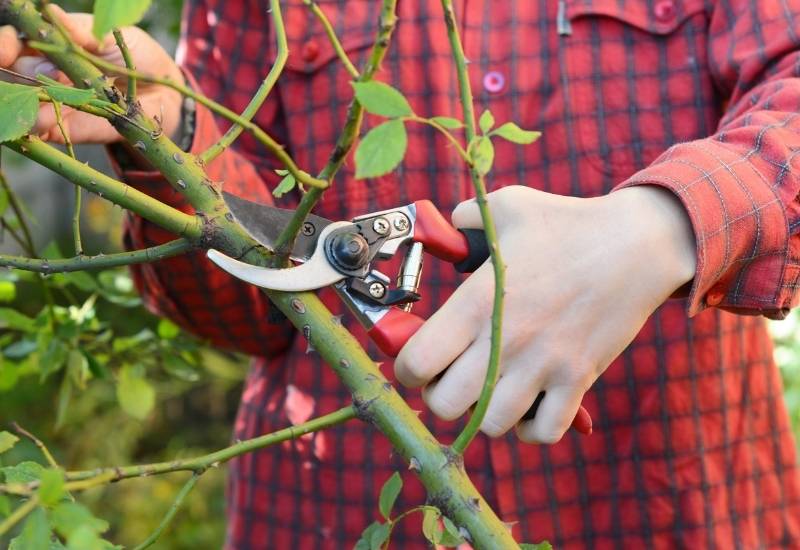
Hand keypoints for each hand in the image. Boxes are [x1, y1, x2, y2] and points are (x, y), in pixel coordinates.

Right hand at [0, 5, 183, 143]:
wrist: (162, 92)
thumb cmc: (136, 55)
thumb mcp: (111, 37)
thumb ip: (81, 31)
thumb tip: (52, 12)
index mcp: (52, 45)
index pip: (15, 42)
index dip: (5, 44)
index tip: (5, 48)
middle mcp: (46, 73)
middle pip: (14, 72)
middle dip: (17, 72)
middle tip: (38, 73)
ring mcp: (55, 101)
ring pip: (24, 102)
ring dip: (22, 103)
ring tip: (30, 103)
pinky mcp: (69, 128)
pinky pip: (43, 129)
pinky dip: (35, 126)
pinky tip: (35, 123)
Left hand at [394, 185, 695, 443]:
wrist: (636, 243)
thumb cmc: (567, 223)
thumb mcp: (508, 206)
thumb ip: (465, 219)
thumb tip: (445, 228)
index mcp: (478, 301)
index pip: (417, 362)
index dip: (408, 368)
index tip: (419, 360)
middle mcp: (505, 340)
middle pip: (445, 405)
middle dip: (440, 395)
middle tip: (451, 377)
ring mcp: (544, 364)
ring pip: (492, 424)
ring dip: (484, 412)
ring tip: (490, 389)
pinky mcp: (578, 379)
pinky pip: (544, 432)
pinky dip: (530, 428)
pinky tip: (527, 405)